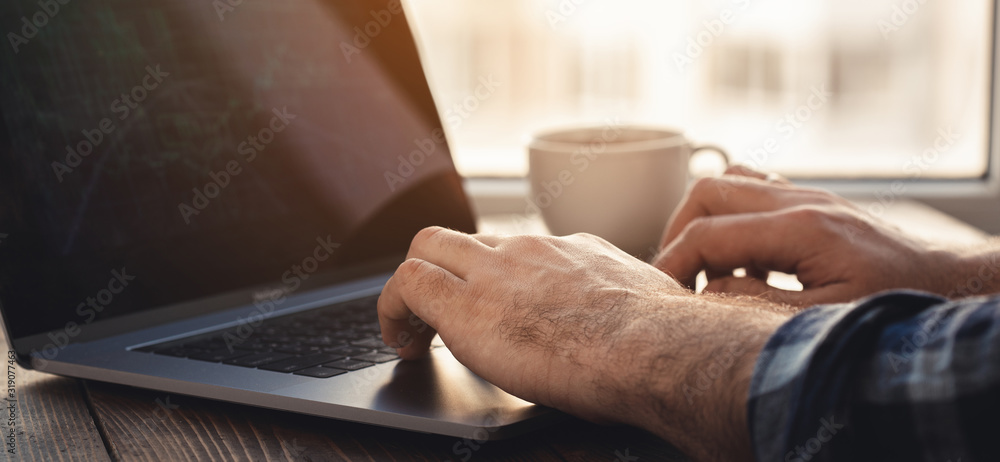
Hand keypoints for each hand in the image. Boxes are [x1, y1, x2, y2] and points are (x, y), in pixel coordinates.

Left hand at [378, 227, 788, 460]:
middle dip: (440, 271)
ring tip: (411, 331)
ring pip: (426, 248)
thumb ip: (629, 302)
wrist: (650, 346)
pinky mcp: (464, 305)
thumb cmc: (662, 338)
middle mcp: (527, 251)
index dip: (491, 280)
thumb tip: (639, 314)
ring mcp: (493, 271)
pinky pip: (406, 285)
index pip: (513, 252)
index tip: (494, 308)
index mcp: (571, 251)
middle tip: (436, 314)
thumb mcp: (651, 302)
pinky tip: (401, 343)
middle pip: (461, 238)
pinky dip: (392, 310)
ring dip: (411, 289)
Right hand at [651, 166, 968, 306]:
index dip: (674, 263)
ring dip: (706, 222)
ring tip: (709, 269)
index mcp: (800, 228)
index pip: (708, 232)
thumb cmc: (895, 305)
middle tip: (678, 276)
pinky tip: (748, 262)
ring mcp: (807, 196)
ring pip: (729, 182)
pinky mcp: (813, 204)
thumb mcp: (821, 320)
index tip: (663, 293)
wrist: (947, 284)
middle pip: (707, 191)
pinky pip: (754, 191)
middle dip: (679, 233)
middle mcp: (800, 201)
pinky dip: (734, 220)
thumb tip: (709, 291)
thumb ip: (756, 304)